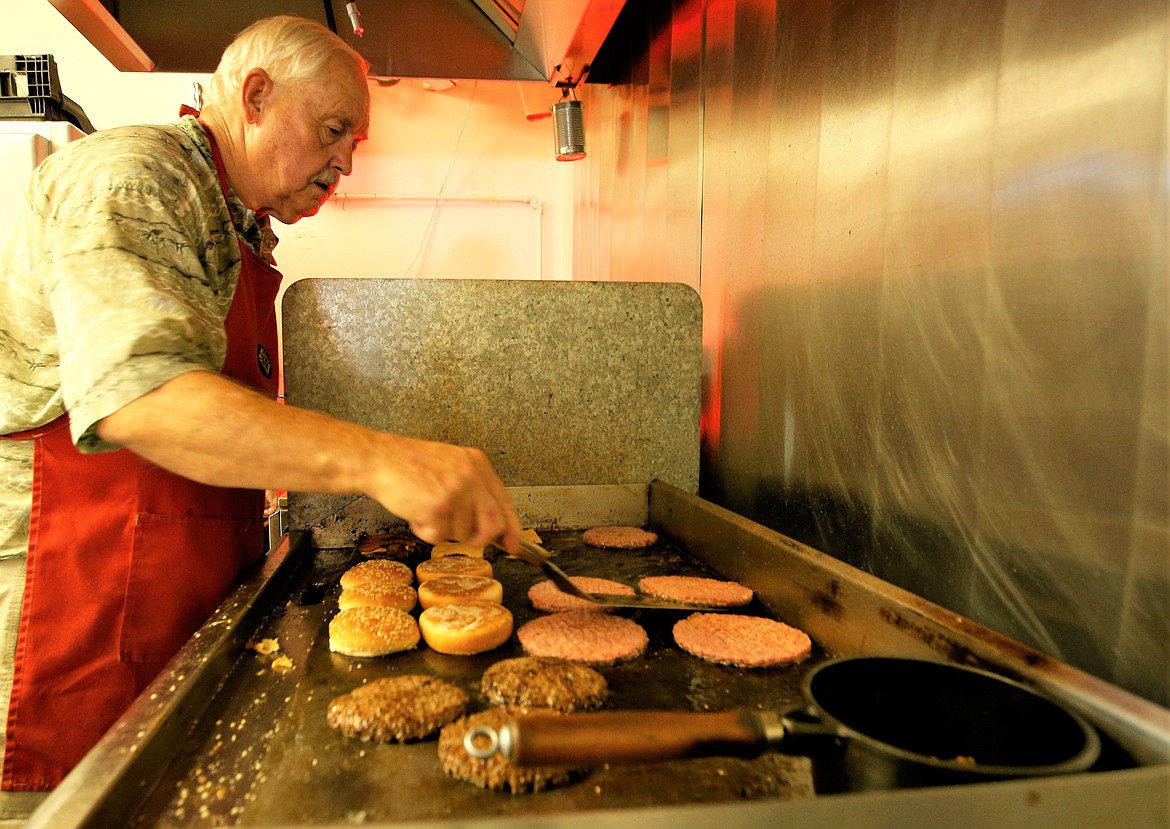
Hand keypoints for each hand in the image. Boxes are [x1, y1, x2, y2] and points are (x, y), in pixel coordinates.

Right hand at [369, 436, 521, 553]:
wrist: (377, 460)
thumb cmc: (408, 466)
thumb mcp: (450, 466)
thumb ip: (473, 490)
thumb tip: (495, 525)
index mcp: (477, 463)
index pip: (504, 502)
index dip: (512, 528)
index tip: (515, 544)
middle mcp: (471, 476)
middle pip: (494, 524)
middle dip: (480, 538)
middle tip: (464, 536)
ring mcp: (456, 491)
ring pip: (464, 534)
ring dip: (442, 530)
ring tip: (425, 510)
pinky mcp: (439, 507)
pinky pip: (440, 536)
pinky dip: (425, 532)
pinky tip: (416, 513)